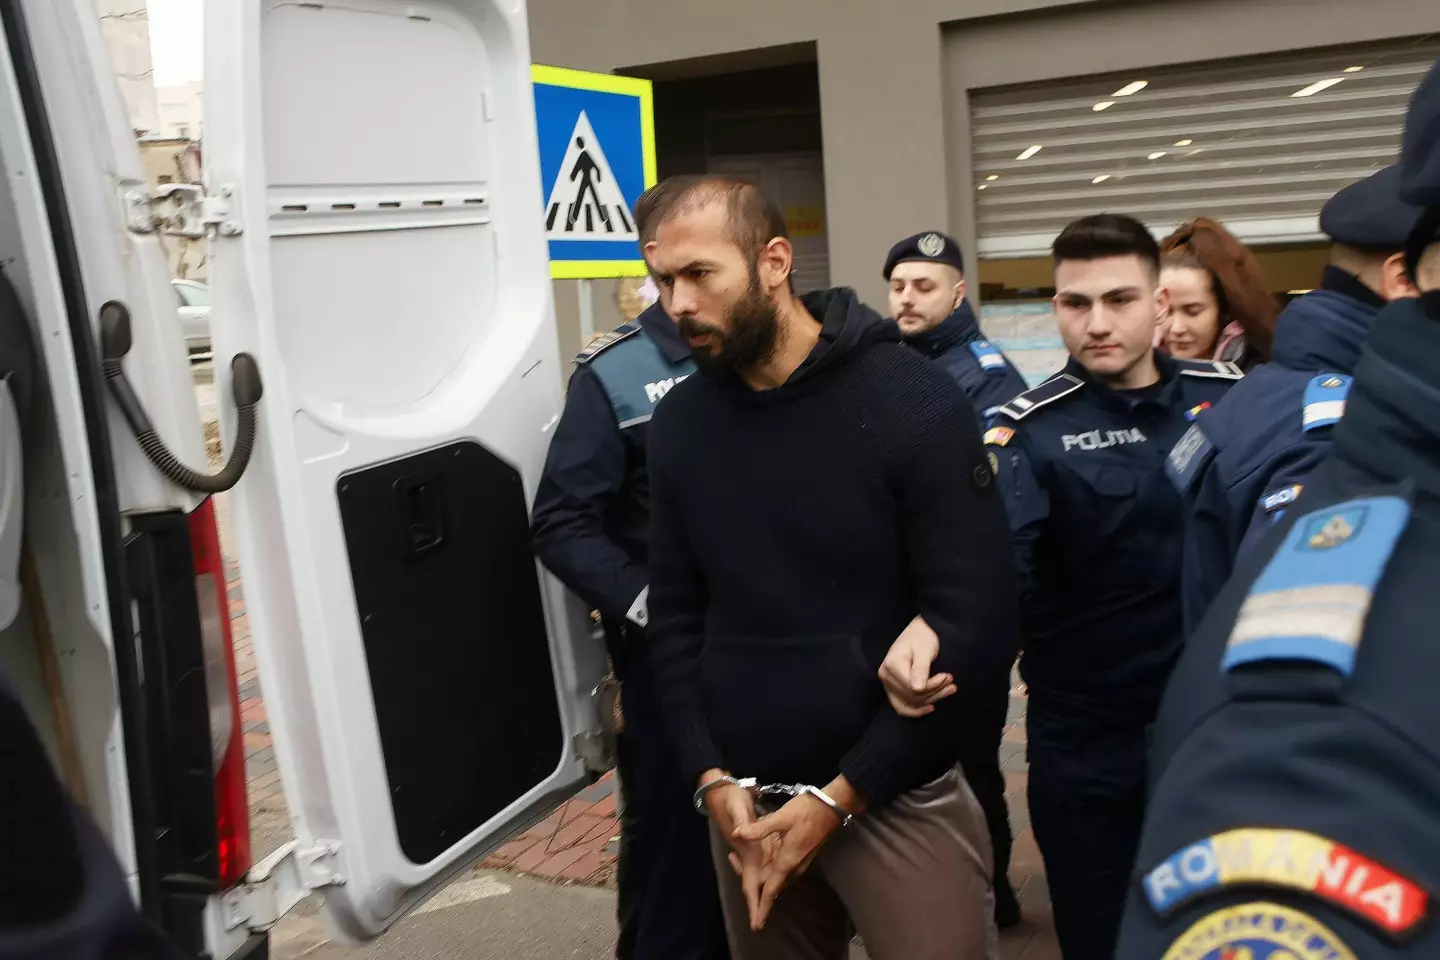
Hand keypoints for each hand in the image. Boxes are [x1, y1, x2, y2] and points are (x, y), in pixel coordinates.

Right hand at [699, 771, 769, 922]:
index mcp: (746, 851)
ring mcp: (751, 847)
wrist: (719, 790)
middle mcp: (748, 853)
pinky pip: (763, 859)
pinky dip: (768, 867)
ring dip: (765, 885)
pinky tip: (774, 865)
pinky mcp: (754, 840)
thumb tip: (741, 835)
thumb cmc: (729, 798)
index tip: (756, 924)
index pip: (749, 884)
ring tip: (772, 898)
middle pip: (756, 884)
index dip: (754, 904)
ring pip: (760, 873)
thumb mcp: (737, 806)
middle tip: (761, 923)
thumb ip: (743, 821)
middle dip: (759, 902)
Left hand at [732, 777, 862, 930]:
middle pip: (772, 884)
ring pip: (778, 876)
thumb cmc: (807, 811)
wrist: (832, 806)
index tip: (756, 925)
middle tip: (733, 862)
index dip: (761, 907)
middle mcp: (794, 866)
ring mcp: (800, 862)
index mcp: (787, 861)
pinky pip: (783, 868)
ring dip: (762, 874)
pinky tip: (762, 855)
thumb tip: (736, 834)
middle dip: (755, 885)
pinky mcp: (803, 855)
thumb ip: (759, 828)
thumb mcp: (781, 817)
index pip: (771, 890)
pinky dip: (770, 866)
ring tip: (741, 859)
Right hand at [879, 616, 955, 716]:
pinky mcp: (892, 689)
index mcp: (892, 665)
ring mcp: (887, 684)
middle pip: (912, 696)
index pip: (914, 687)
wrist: (916, 632)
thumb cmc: (922, 637)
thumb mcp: (925, 650)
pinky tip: (931, 707)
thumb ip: (921, 669)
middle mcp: (886, 676)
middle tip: (951, 681)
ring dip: (932, 699)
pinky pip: (902, 706)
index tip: (948, 676)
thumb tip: (917, 689)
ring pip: (910, 703)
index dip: (933, 685)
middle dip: (935, 691)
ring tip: (949, 689)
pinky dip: (916, 710)